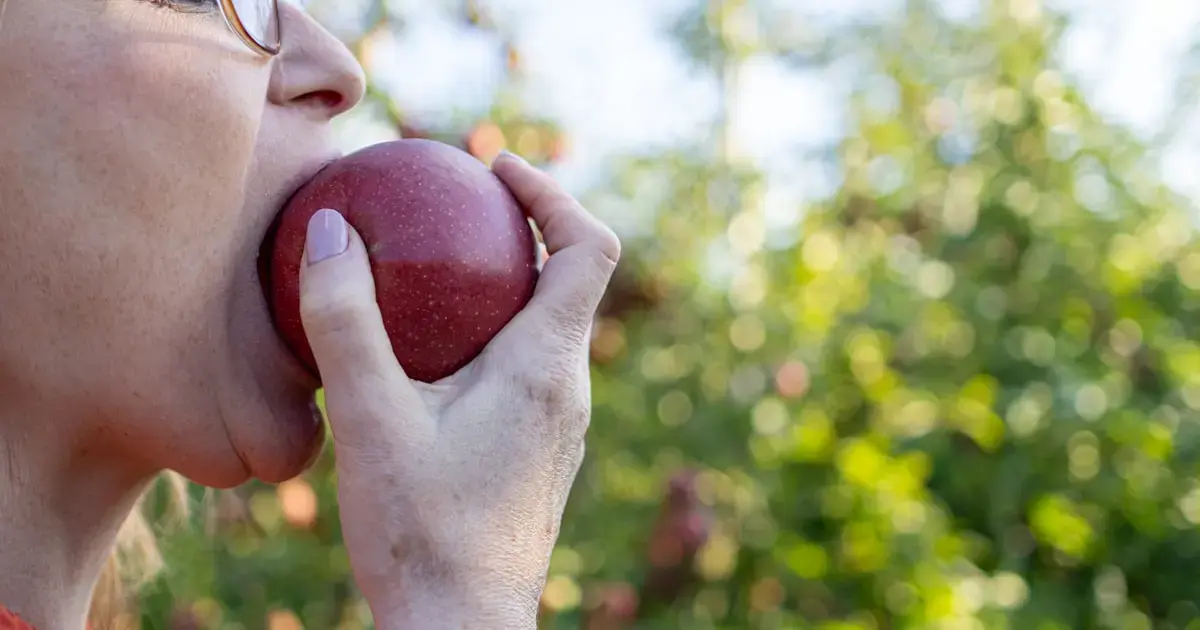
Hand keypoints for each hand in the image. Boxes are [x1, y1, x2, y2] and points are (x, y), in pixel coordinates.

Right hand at [296, 152, 620, 628]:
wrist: (459, 627)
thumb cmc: (421, 532)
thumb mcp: (370, 419)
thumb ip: (346, 321)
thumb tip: (335, 230)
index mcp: (546, 366)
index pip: (588, 248)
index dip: (552, 193)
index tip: (496, 167)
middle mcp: (568, 390)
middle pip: (568, 281)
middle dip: (520, 230)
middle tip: (454, 206)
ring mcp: (559, 426)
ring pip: (545, 328)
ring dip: (503, 285)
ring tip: (434, 272)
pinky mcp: (538, 452)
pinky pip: (527, 369)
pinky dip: (490, 335)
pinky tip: (427, 357)